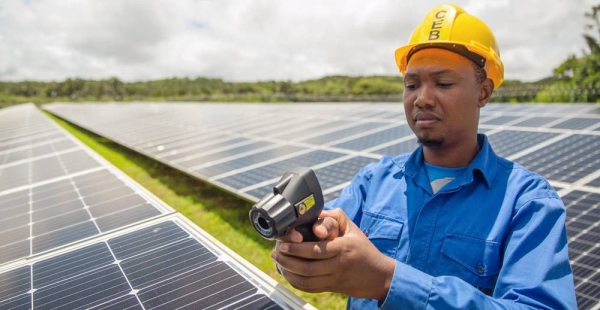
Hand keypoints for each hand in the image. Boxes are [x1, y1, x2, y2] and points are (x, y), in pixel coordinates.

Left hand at [272, 208, 395, 301]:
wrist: (379, 276)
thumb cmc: (365, 250)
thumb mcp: (353, 228)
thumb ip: (336, 217)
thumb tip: (317, 213)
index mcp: (343, 248)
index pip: (316, 250)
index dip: (297, 249)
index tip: (284, 244)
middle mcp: (339, 264)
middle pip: (309, 267)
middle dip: (288, 260)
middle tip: (277, 253)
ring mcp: (335, 278)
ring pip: (308, 280)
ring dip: (290, 272)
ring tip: (279, 263)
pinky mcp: (332, 288)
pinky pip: (311, 288)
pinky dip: (297, 283)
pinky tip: (289, 274)